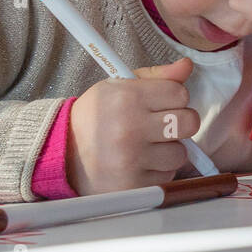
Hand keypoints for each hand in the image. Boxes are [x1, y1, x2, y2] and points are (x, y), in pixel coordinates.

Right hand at [67, 56, 199, 194]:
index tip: (162, 103)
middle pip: (189, 122)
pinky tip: (139, 163)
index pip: (180, 93)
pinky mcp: (133, 185)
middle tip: (163, 125)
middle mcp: (129, 129)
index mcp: (127, 98)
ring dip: (169, 150)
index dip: (174, 98)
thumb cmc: (95, 117)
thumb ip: (157, 76)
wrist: (62, 154)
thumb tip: (186, 66)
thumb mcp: (118, 86)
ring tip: (147, 146)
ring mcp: (131, 160)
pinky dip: (158, 170)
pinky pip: (168, 175)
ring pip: (181, 153)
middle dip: (180, 123)